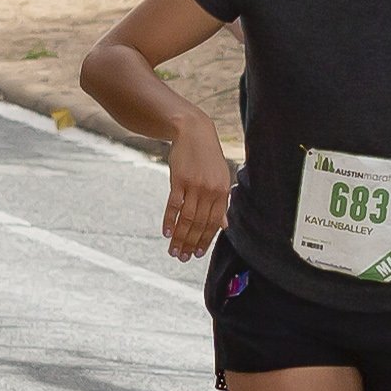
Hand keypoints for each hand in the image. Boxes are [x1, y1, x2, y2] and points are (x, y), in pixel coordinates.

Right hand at [163, 112, 229, 260]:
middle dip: (191, 243)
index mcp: (222, 192)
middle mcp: (211, 191)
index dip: (206, 239)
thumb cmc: (207, 158)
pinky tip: (166, 233)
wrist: (194, 132)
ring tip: (173, 251)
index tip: (198, 253)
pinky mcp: (180, 180)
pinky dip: (170, 220)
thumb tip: (223, 226)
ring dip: (180, 237)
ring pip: (187, 218)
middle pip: (200, 223)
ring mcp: (195, 186)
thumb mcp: (220, 178)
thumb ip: (221, 203)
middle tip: (183, 258)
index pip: (214, 222)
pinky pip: (174, 205)